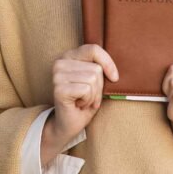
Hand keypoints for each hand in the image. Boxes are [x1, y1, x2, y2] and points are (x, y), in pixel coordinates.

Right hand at [41, 44, 117, 166]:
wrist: (69, 124)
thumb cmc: (84, 101)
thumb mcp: (95, 81)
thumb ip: (100, 68)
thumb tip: (114, 69)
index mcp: (69, 56)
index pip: (93, 49)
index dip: (108, 63)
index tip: (114, 78)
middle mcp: (60, 63)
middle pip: (96, 68)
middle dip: (99, 87)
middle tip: (89, 97)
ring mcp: (57, 75)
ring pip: (92, 79)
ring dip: (93, 96)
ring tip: (83, 101)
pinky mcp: (59, 89)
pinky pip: (86, 90)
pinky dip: (88, 101)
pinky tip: (79, 105)